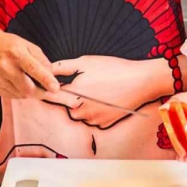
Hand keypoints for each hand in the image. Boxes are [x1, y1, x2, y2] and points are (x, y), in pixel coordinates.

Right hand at [0, 28, 59, 99]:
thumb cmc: (8, 44)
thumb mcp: (27, 45)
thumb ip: (41, 59)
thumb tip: (51, 74)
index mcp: (16, 53)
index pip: (33, 68)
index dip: (46, 79)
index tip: (55, 88)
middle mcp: (5, 67)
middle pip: (27, 88)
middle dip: (41, 92)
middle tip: (48, 91)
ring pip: (21, 95)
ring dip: (31, 93)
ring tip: (31, 83)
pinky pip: (12, 96)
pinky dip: (20, 93)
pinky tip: (20, 84)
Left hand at [47, 55, 167, 128]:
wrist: (140, 81)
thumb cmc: (113, 70)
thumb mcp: (84, 62)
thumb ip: (61, 68)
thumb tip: (45, 70)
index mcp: (73, 97)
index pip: (52, 95)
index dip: (51, 88)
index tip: (51, 83)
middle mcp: (81, 113)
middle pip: (66, 106)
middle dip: (69, 96)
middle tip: (83, 82)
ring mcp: (93, 120)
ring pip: (79, 113)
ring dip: (81, 104)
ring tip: (96, 88)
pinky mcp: (104, 124)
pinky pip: (92, 118)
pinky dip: (94, 110)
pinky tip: (104, 97)